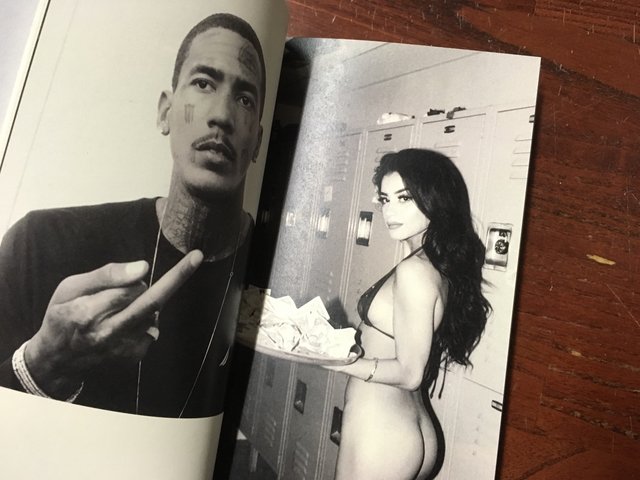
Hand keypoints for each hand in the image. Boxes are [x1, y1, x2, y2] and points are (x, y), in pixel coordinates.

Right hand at [24, 250, 202, 397]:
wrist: (58, 359)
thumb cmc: (62, 315)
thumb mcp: (71, 288)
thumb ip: (106, 276)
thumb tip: (142, 268)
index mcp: (87, 313)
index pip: (129, 289)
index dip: (139, 275)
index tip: (179, 258)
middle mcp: (109, 333)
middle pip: (151, 302)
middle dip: (175, 279)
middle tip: (196, 258)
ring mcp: (123, 348)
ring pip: (153, 313)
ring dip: (145, 302)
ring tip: (120, 307)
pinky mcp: (134, 356)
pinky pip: (152, 328)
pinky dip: (145, 319)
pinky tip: (125, 322)